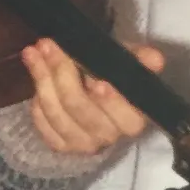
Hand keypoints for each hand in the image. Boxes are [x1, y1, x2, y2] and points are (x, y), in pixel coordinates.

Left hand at [22, 38, 164, 154]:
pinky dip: (37, 98)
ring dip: (42, 79)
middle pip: (80, 107)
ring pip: (57, 113)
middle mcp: (108, 136)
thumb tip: (155, 59)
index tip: (96, 79)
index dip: (110, 101)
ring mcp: (83, 143)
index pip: (125, 117)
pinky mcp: (61, 144)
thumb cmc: (112, 75)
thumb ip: (138, 59)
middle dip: (62, 73)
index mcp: (132, 120)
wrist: (92, 90)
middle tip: (48, 45)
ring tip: (34, 52)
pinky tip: (36, 75)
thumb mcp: (126, 62)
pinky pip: (43, 123)